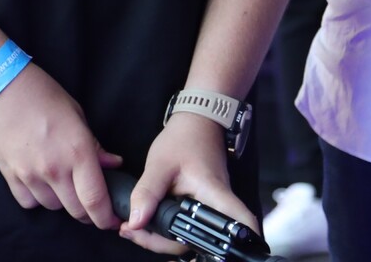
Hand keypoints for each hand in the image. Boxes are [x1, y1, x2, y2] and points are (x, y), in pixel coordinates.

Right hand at [0, 65, 123, 229]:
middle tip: (92, 203)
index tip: (112, 221)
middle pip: (76, 211)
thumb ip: (95, 146)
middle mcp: (54, 169)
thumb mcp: (78, 115)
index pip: (95, 200)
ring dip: (63, 202)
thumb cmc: (44, 95)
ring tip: (64, 184)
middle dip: (88, 213)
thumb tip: (112, 165)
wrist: (2, 88)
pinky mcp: (11, 177)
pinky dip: (37, 198)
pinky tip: (41, 182)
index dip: (106, 218)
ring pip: (53, 208)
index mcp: (78, 152)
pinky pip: (28, 202)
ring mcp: (30, 176)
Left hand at [122, 112, 255, 254]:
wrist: (195, 122)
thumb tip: (136, 221)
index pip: (237, 224)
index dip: (235, 244)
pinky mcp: (202, 206)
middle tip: (133, 232)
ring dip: (161, 238)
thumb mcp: (160, 165)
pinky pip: (186, 226)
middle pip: (197, 240)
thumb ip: (147, 193)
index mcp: (214, 194)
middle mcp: (218, 205)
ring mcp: (211, 207)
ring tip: (133, 229)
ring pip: (189, 236)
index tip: (215, 256)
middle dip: (163, 244)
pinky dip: (165, 229)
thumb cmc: (184, 140)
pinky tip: (145, 223)